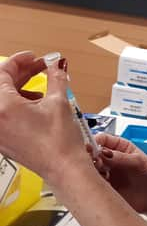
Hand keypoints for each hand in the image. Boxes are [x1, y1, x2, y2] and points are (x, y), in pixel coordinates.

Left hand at [0, 52, 89, 184]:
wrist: (63, 168)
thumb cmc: (59, 143)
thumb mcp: (59, 102)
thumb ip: (56, 79)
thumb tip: (56, 66)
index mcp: (2, 106)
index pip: (3, 72)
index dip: (20, 61)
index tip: (33, 57)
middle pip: (1, 86)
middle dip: (22, 74)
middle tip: (40, 68)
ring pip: (2, 100)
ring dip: (20, 89)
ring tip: (42, 89)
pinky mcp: (3, 140)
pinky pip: (4, 114)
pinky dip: (17, 105)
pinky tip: (37, 105)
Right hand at [93, 134, 146, 213]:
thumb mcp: (138, 162)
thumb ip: (120, 157)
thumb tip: (103, 152)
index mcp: (119, 147)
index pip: (102, 139)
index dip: (95, 141)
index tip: (92, 147)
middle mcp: (110, 159)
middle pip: (92, 153)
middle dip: (91, 156)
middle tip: (96, 162)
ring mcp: (106, 173)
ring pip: (90, 168)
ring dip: (91, 170)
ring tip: (101, 174)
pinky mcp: (104, 187)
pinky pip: (93, 183)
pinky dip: (93, 183)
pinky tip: (99, 184)